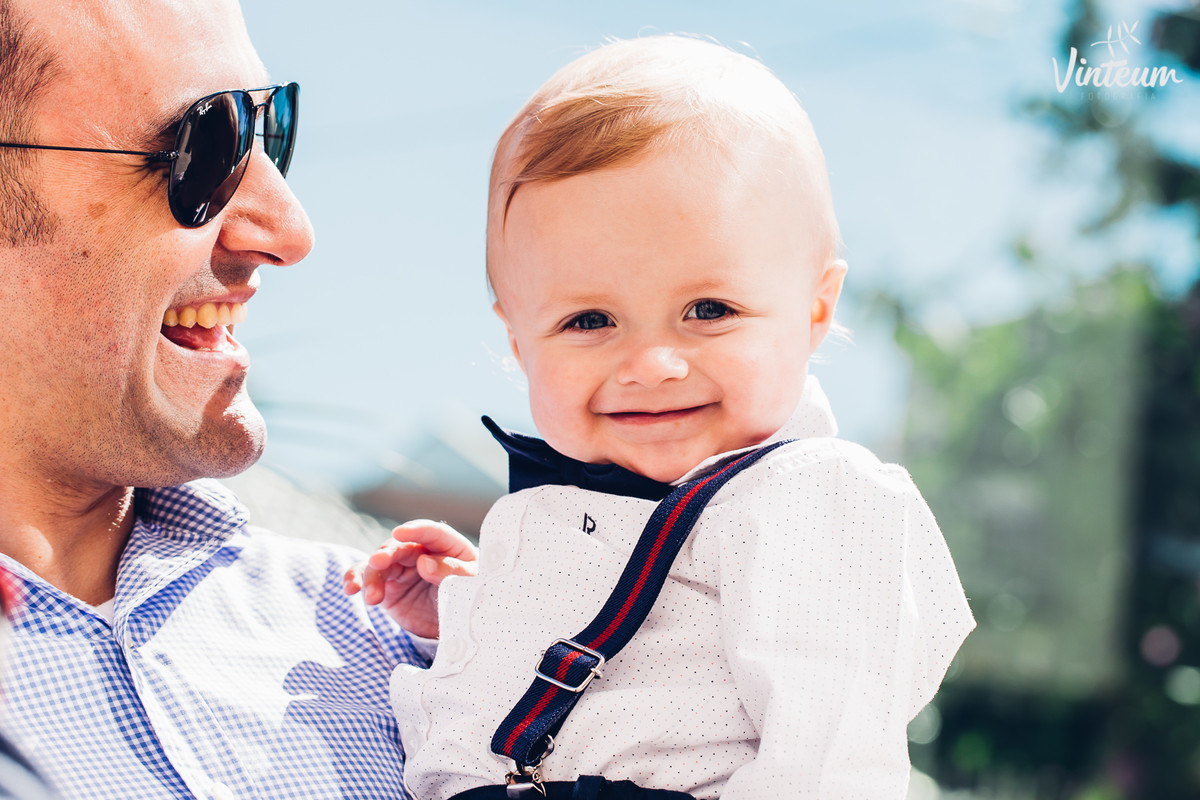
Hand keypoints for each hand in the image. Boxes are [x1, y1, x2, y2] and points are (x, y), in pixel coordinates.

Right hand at [343, 520, 476, 638]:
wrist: (456, 623)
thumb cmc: (468, 596)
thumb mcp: (468, 585)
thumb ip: (451, 572)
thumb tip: (424, 562)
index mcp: (448, 546)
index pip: (432, 532)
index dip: (417, 531)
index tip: (400, 532)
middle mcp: (422, 551)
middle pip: (401, 546)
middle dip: (387, 552)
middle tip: (378, 561)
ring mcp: (402, 567)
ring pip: (380, 562)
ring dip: (372, 576)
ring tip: (372, 597)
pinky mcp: (388, 584)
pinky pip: (369, 577)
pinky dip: (357, 580)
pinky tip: (351, 589)